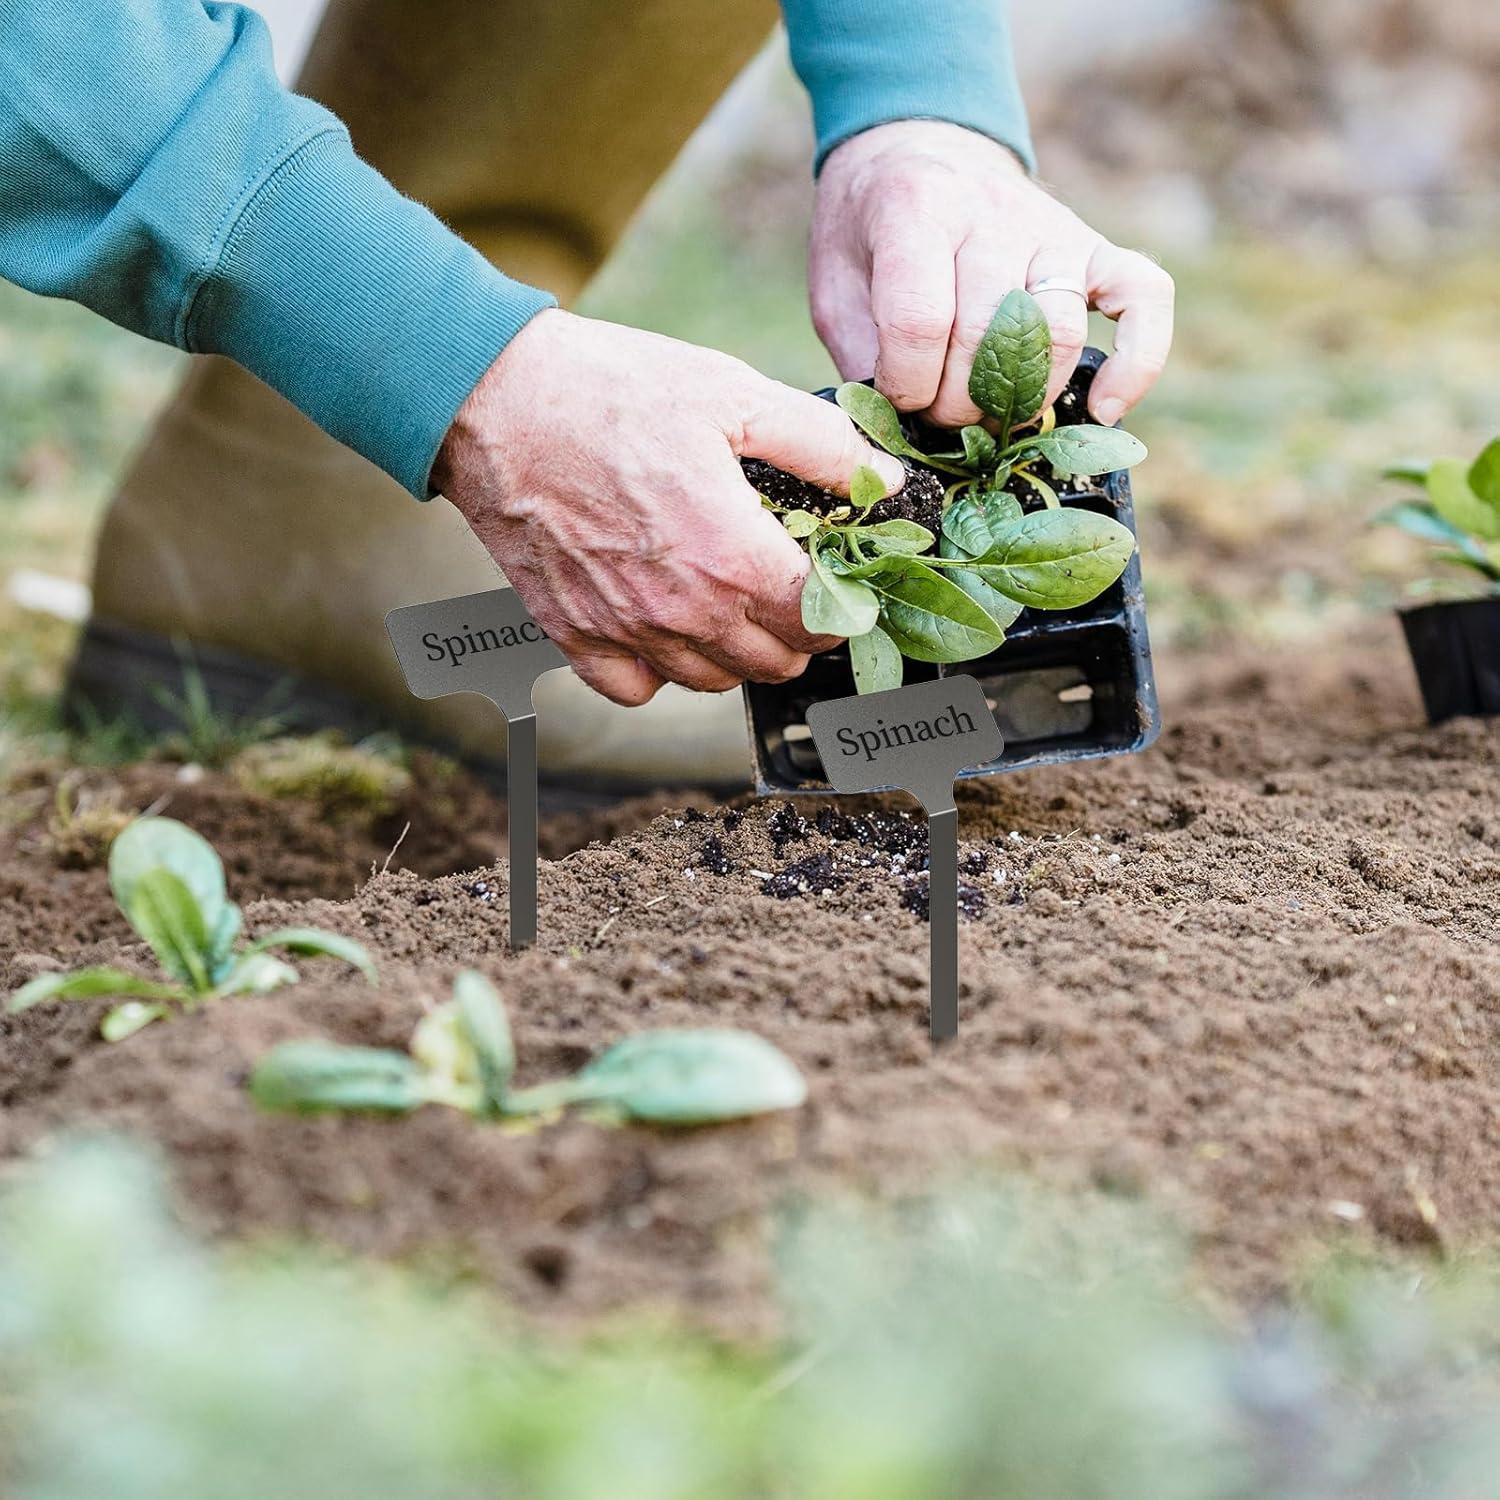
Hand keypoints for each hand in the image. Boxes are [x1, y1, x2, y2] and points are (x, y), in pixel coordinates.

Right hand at [433, 309, 905, 705]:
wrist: (495, 401)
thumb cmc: (612, 390)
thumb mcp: (734, 392)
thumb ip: (821, 445)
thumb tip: (882, 480)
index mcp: (731, 555)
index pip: (819, 622)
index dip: (846, 605)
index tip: (843, 579)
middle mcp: (683, 610)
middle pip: (774, 662)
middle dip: (800, 632)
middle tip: (794, 588)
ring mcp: (626, 630)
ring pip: (713, 682)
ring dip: (738, 653)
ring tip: (735, 603)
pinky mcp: (574, 635)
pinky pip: (635, 690)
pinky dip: (659, 672)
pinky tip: (665, 625)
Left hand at [810, 120, 1174, 426]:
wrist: (914, 148)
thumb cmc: (870, 235)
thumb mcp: (835, 287)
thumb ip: (863, 355)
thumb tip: (901, 429)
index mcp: (917, 209)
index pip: (921, 322)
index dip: (906, 384)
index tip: (896, 397)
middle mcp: (993, 213)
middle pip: (992, 338)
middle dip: (958, 404)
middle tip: (936, 414)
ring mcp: (1053, 228)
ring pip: (1057, 334)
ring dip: (1021, 398)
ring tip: (988, 414)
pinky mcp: (1096, 246)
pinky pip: (1145, 298)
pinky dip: (1137, 360)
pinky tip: (1103, 407)